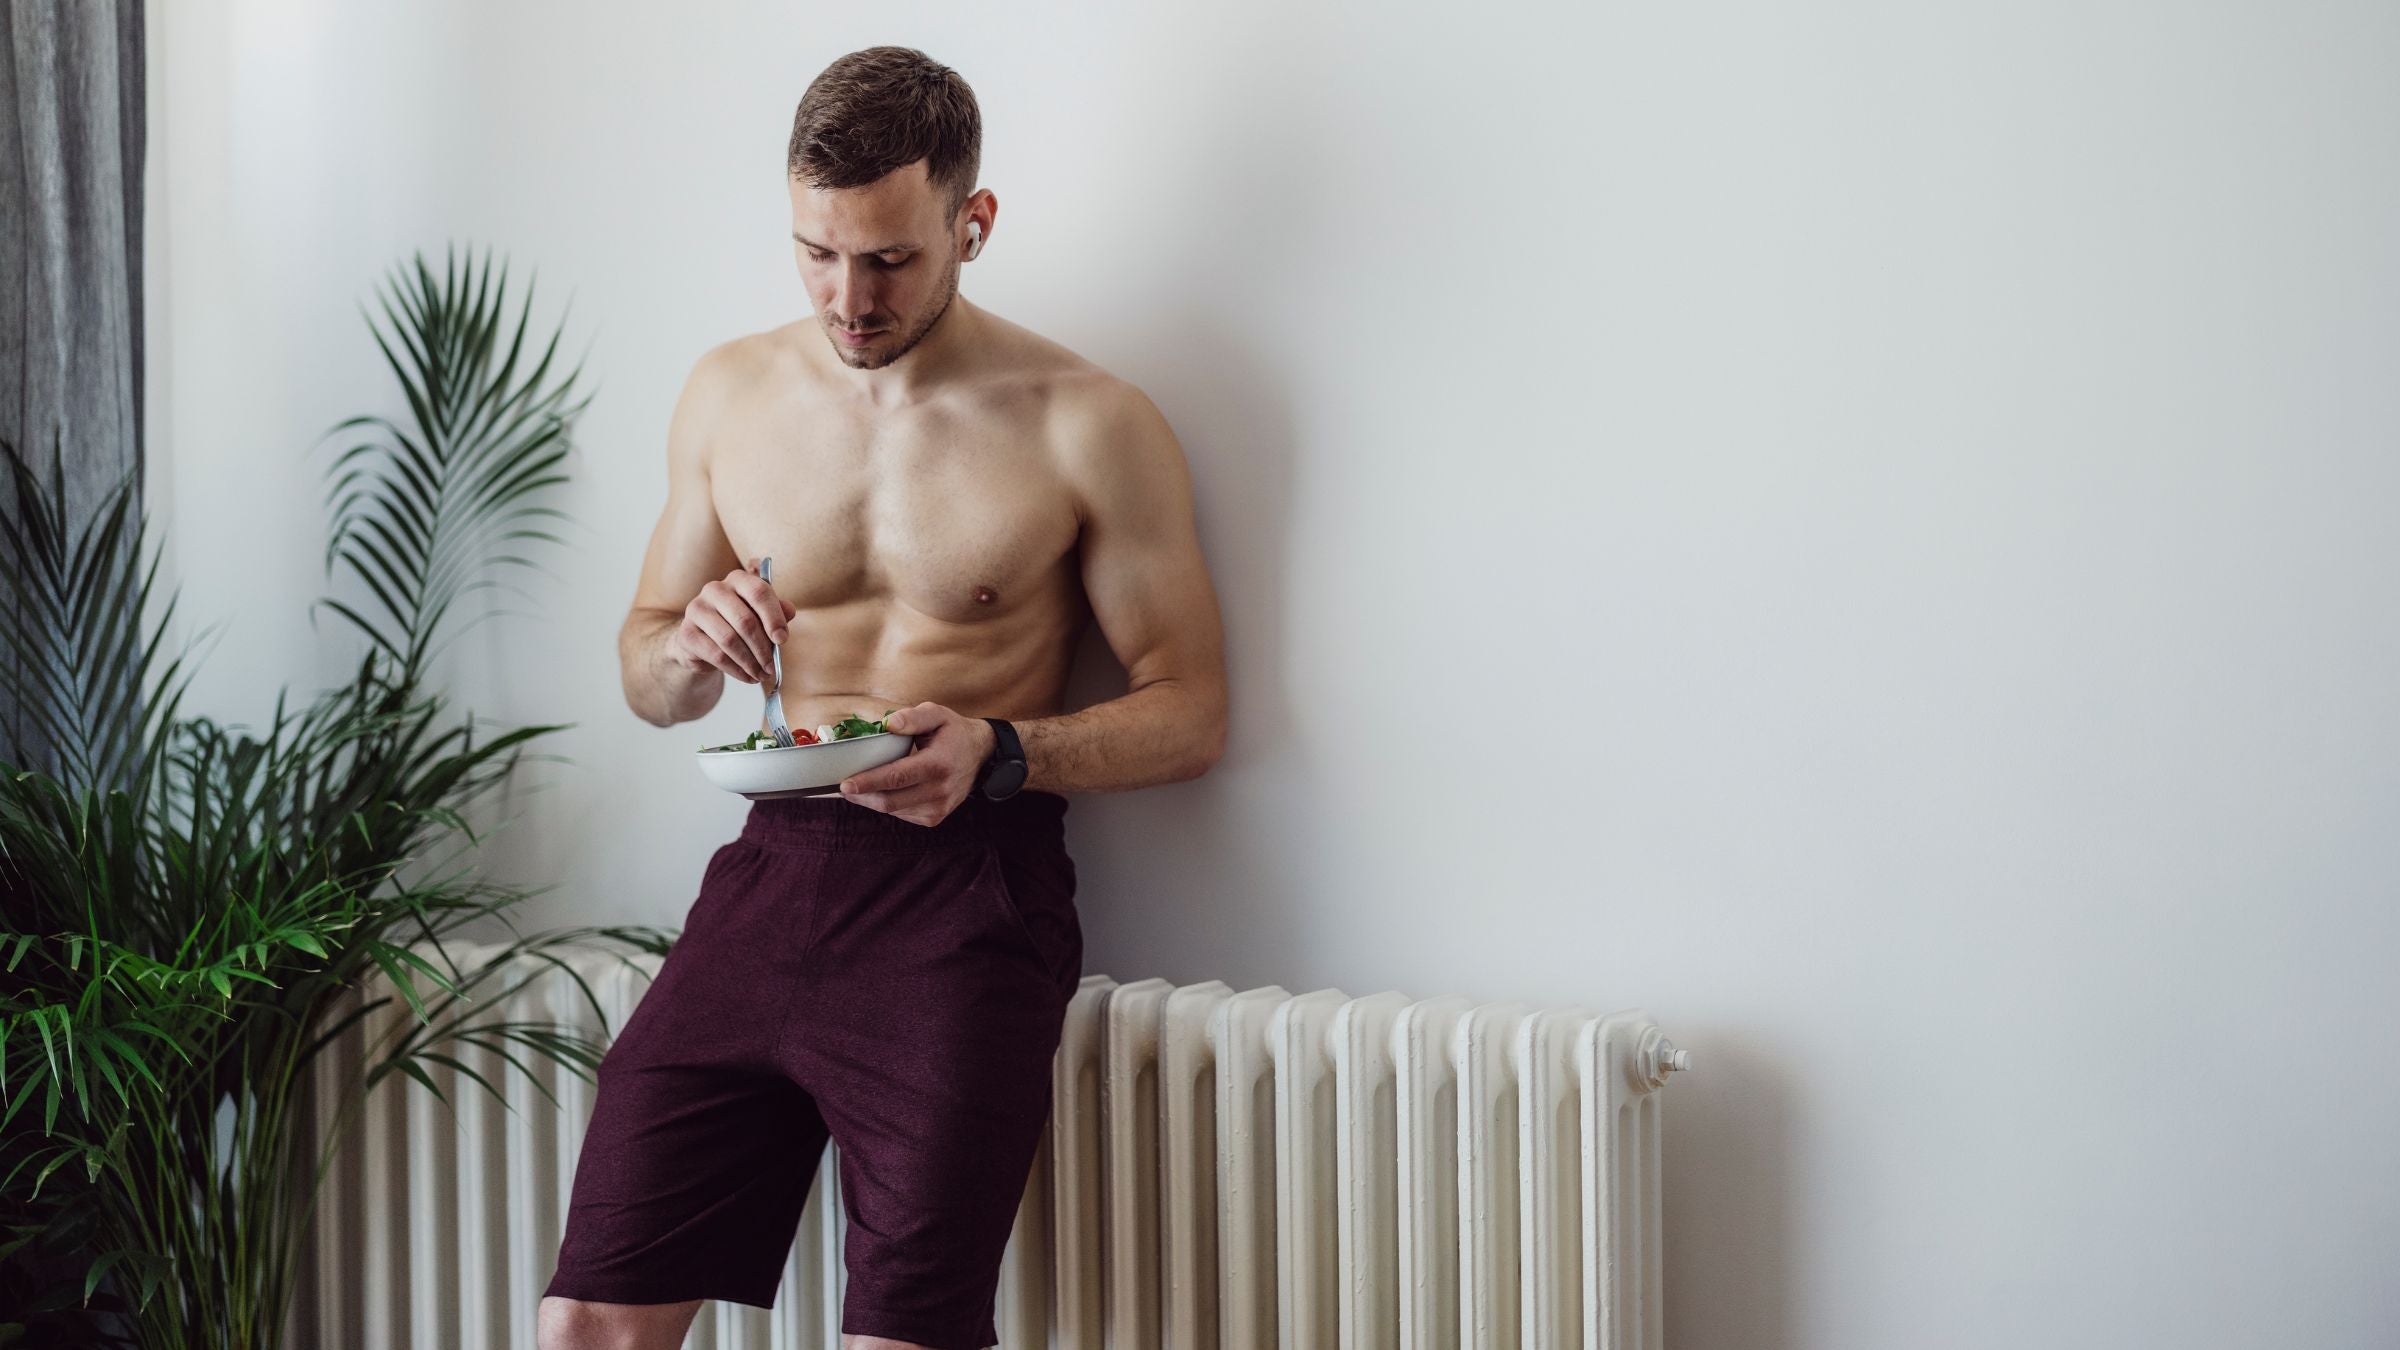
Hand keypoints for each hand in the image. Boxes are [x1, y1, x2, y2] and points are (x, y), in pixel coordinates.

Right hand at [670, 559, 796, 685]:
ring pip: (730, 640)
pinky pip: (716, 655)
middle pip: (745, 620)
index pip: (759, 592)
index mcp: (738, 579)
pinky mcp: (687, 632)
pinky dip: (736, 670)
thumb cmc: (738, 625)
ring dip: (750, 662)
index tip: (782, 639)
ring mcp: (697, 609)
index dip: (773, 617)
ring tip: (761, 675)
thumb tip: (789, 611)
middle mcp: (715, 589)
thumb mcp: (761, 616)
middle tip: (772, 667)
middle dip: (763, 648)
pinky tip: (747, 677)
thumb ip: (778, 612)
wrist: (703, 642)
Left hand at [837, 703, 998, 826]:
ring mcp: (938, 808)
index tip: (844, 784)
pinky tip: (882, 791)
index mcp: (938, 764)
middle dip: (861, 796)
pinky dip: (887, 804)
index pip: (897, 777)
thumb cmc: (953, 732)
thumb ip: (913, 717)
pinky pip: (901, 814)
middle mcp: (940, 790)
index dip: (868, 782)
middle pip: (890, 800)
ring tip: (858, 788)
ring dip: (871, 800)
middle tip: (841, 787)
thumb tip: (888, 724)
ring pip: (893, 810)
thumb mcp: (937, 714)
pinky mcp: (934, 818)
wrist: (981, 756)